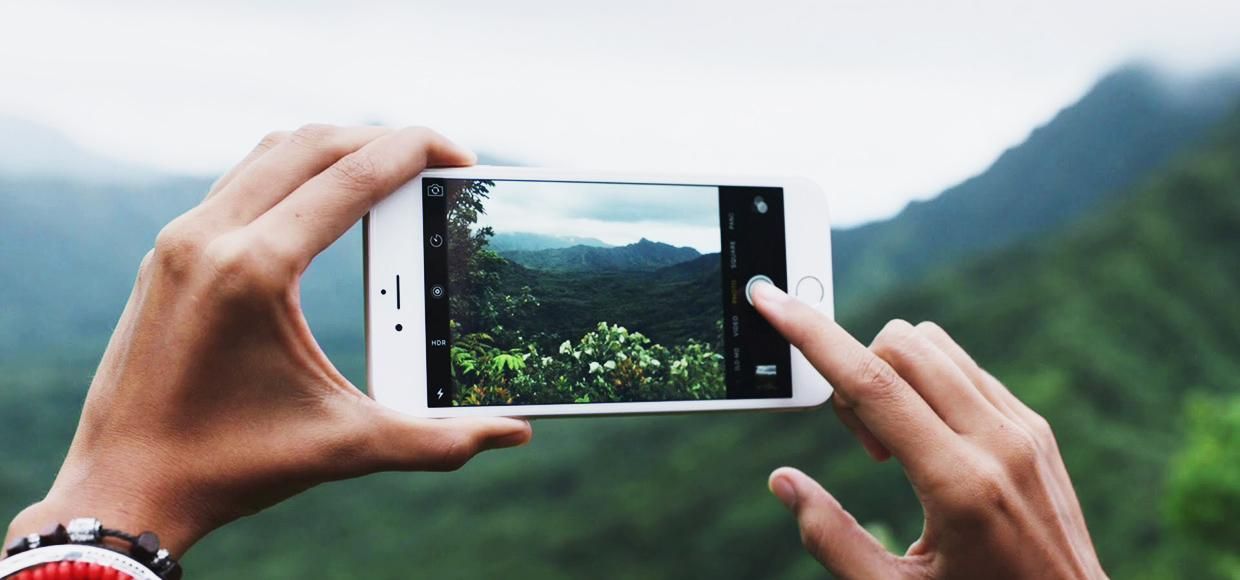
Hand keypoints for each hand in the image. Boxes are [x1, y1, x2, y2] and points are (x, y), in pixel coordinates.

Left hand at [4, 125, 531, 555]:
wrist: (122, 487)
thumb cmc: (230, 468)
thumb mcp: (345, 446)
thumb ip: (437, 439)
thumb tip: (513, 433)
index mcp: (253, 269)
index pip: (350, 178)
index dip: (414, 153)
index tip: (458, 155)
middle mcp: (208, 237)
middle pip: (311, 144)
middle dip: (382, 140)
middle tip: (437, 160)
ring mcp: (180, 240)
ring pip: (270, 153)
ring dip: (335, 148)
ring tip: (388, 169)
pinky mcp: (166, 254)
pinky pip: (240, 182)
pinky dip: (292, 172)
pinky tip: (324, 201)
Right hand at [751, 282, 1104, 578]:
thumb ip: (832, 538)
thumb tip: (781, 481)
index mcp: (959, 485)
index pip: (872, 383)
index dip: (812, 335)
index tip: (772, 300)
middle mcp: (998, 443)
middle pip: (902, 345)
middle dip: (857, 373)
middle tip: (866, 449)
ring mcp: (1023, 429)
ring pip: (935, 346)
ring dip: (893, 376)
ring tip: (896, 450)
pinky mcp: (1035, 427)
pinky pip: (965, 369)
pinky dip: (928, 387)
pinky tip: (928, 446)